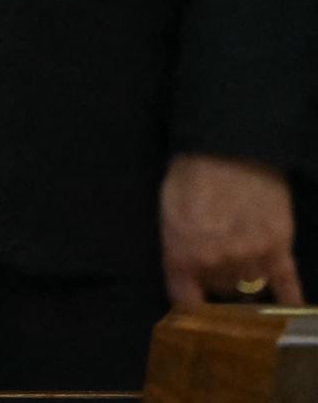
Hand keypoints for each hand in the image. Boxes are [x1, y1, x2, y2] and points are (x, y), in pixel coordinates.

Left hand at [162, 153, 300, 305]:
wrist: (229, 148)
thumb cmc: (190, 175)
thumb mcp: (167, 211)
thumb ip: (176, 249)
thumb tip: (185, 277)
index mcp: (184, 254)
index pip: (187, 300)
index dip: (190, 300)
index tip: (194, 298)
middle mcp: (218, 264)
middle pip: (220, 290)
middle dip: (216, 277)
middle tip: (216, 256)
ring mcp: (252, 258)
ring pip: (249, 288)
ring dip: (244, 277)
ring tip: (240, 255)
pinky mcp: (281, 249)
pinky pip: (287, 287)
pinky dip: (289, 300)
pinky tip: (289, 310)